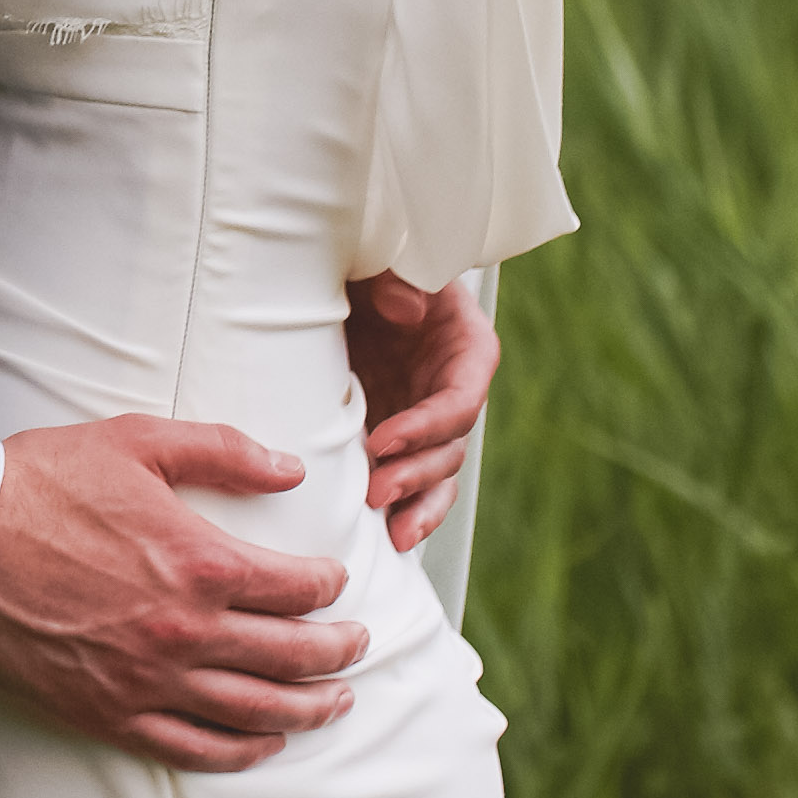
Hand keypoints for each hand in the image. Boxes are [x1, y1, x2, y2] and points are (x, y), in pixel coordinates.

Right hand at [0, 416, 365, 770]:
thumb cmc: (42, 481)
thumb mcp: (136, 441)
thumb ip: (222, 451)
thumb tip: (291, 467)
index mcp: (201, 562)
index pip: (297, 587)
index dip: (328, 583)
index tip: (335, 579)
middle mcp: (187, 631)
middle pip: (292, 656)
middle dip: (337, 651)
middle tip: (358, 645)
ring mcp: (151, 680)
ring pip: (255, 709)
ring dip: (307, 708)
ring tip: (335, 702)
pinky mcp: (112, 712)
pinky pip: (194, 748)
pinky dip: (241, 751)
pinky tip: (264, 743)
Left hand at [349, 271, 495, 552]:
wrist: (332, 274)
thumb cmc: (364, 260)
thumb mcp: (378, 258)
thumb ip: (398, 278)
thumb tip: (407, 309)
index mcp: (465, 345)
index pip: (461, 396)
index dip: (429, 424)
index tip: (384, 441)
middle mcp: (452, 387)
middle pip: (451, 444)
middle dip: (417, 473)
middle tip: (377, 492)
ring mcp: (425, 415)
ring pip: (438, 473)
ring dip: (417, 503)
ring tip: (392, 531)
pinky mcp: (399, 434)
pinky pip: (415, 482)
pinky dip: (408, 510)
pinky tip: (392, 539)